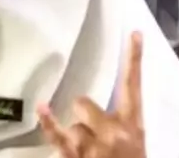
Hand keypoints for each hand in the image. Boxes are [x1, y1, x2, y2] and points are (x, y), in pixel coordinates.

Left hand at [40, 31, 144, 157]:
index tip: (133, 33)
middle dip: (83, 116)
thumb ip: (121, 127)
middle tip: (93, 137)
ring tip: (90, 157)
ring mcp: (94, 146)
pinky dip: (49, 123)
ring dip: (75, 139)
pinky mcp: (76, 157)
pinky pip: (58, 136)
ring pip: (71, 126)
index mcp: (134, 125)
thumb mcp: (136, 145)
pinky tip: (42, 108)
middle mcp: (114, 132)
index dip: (134, 59)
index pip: (134, 86)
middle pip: (85, 104)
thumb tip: (94, 114)